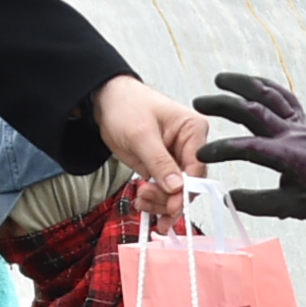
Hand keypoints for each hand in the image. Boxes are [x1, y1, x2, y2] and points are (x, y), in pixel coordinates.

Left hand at [91, 75, 210, 214]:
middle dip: (170, 198)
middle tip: (149, 202)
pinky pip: (165, 189)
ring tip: (142, 201)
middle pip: (190, 183)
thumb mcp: (141, 134)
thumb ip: (159, 162)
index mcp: (193, 130)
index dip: (186, 190)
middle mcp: (189, 145)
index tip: (172, 206)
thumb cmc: (126, 105)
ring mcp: (177, 157)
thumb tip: (176, 187)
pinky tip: (143, 201)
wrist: (107, 101)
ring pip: (177, 191)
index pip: (197, 167)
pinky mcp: (164, 167)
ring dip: (160, 202)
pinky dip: (155, 199)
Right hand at [196, 70, 305, 222]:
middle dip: (225, 104)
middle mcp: (294, 134)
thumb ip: (256, 202)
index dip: (224, 149)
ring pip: (269, 94)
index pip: (250, 148)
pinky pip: (283, 95)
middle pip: (254, 111)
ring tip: (219, 79)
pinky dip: (264, 85)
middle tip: (199, 102)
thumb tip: (227, 198)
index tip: (202, 154)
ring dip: (243, 84)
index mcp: (290, 157)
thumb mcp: (288, 207)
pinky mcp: (304, 118)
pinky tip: (247, 82)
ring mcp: (300, 123)